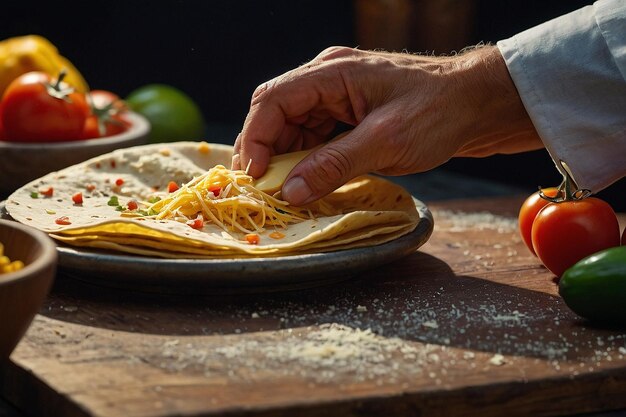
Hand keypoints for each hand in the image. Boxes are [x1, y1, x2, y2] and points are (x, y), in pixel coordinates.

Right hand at [233, 45, 541, 204]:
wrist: (479, 104)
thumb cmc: (439, 113)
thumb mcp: (386, 142)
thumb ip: (335, 165)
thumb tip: (291, 192)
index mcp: (332, 72)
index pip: (273, 100)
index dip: (257, 139)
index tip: (256, 177)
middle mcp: (329, 78)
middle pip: (277, 112)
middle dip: (266, 150)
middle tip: (263, 188)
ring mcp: (339, 94)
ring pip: (294, 125)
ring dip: (287, 156)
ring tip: (285, 189)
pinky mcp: (351, 111)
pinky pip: (316, 133)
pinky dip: (308, 157)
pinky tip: (309, 178)